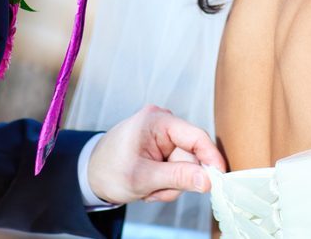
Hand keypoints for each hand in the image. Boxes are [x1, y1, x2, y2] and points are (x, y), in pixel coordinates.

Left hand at [87, 105, 225, 203]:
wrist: (91, 174)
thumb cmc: (109, 171)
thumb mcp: (143, 178)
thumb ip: (177, 177)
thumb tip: (208, 180)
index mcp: (156, 121)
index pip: (196, 137)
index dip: (211, 158)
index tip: (220, 179)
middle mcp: (163, 122)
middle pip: (192, 156)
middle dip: (178, 178)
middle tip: (156, 189)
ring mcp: (164, 134)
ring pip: (186, 166)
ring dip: (170, 184)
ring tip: (149, 187)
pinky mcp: (164, 146)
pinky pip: (178, 167)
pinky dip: (166, 181)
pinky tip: (150, 183)